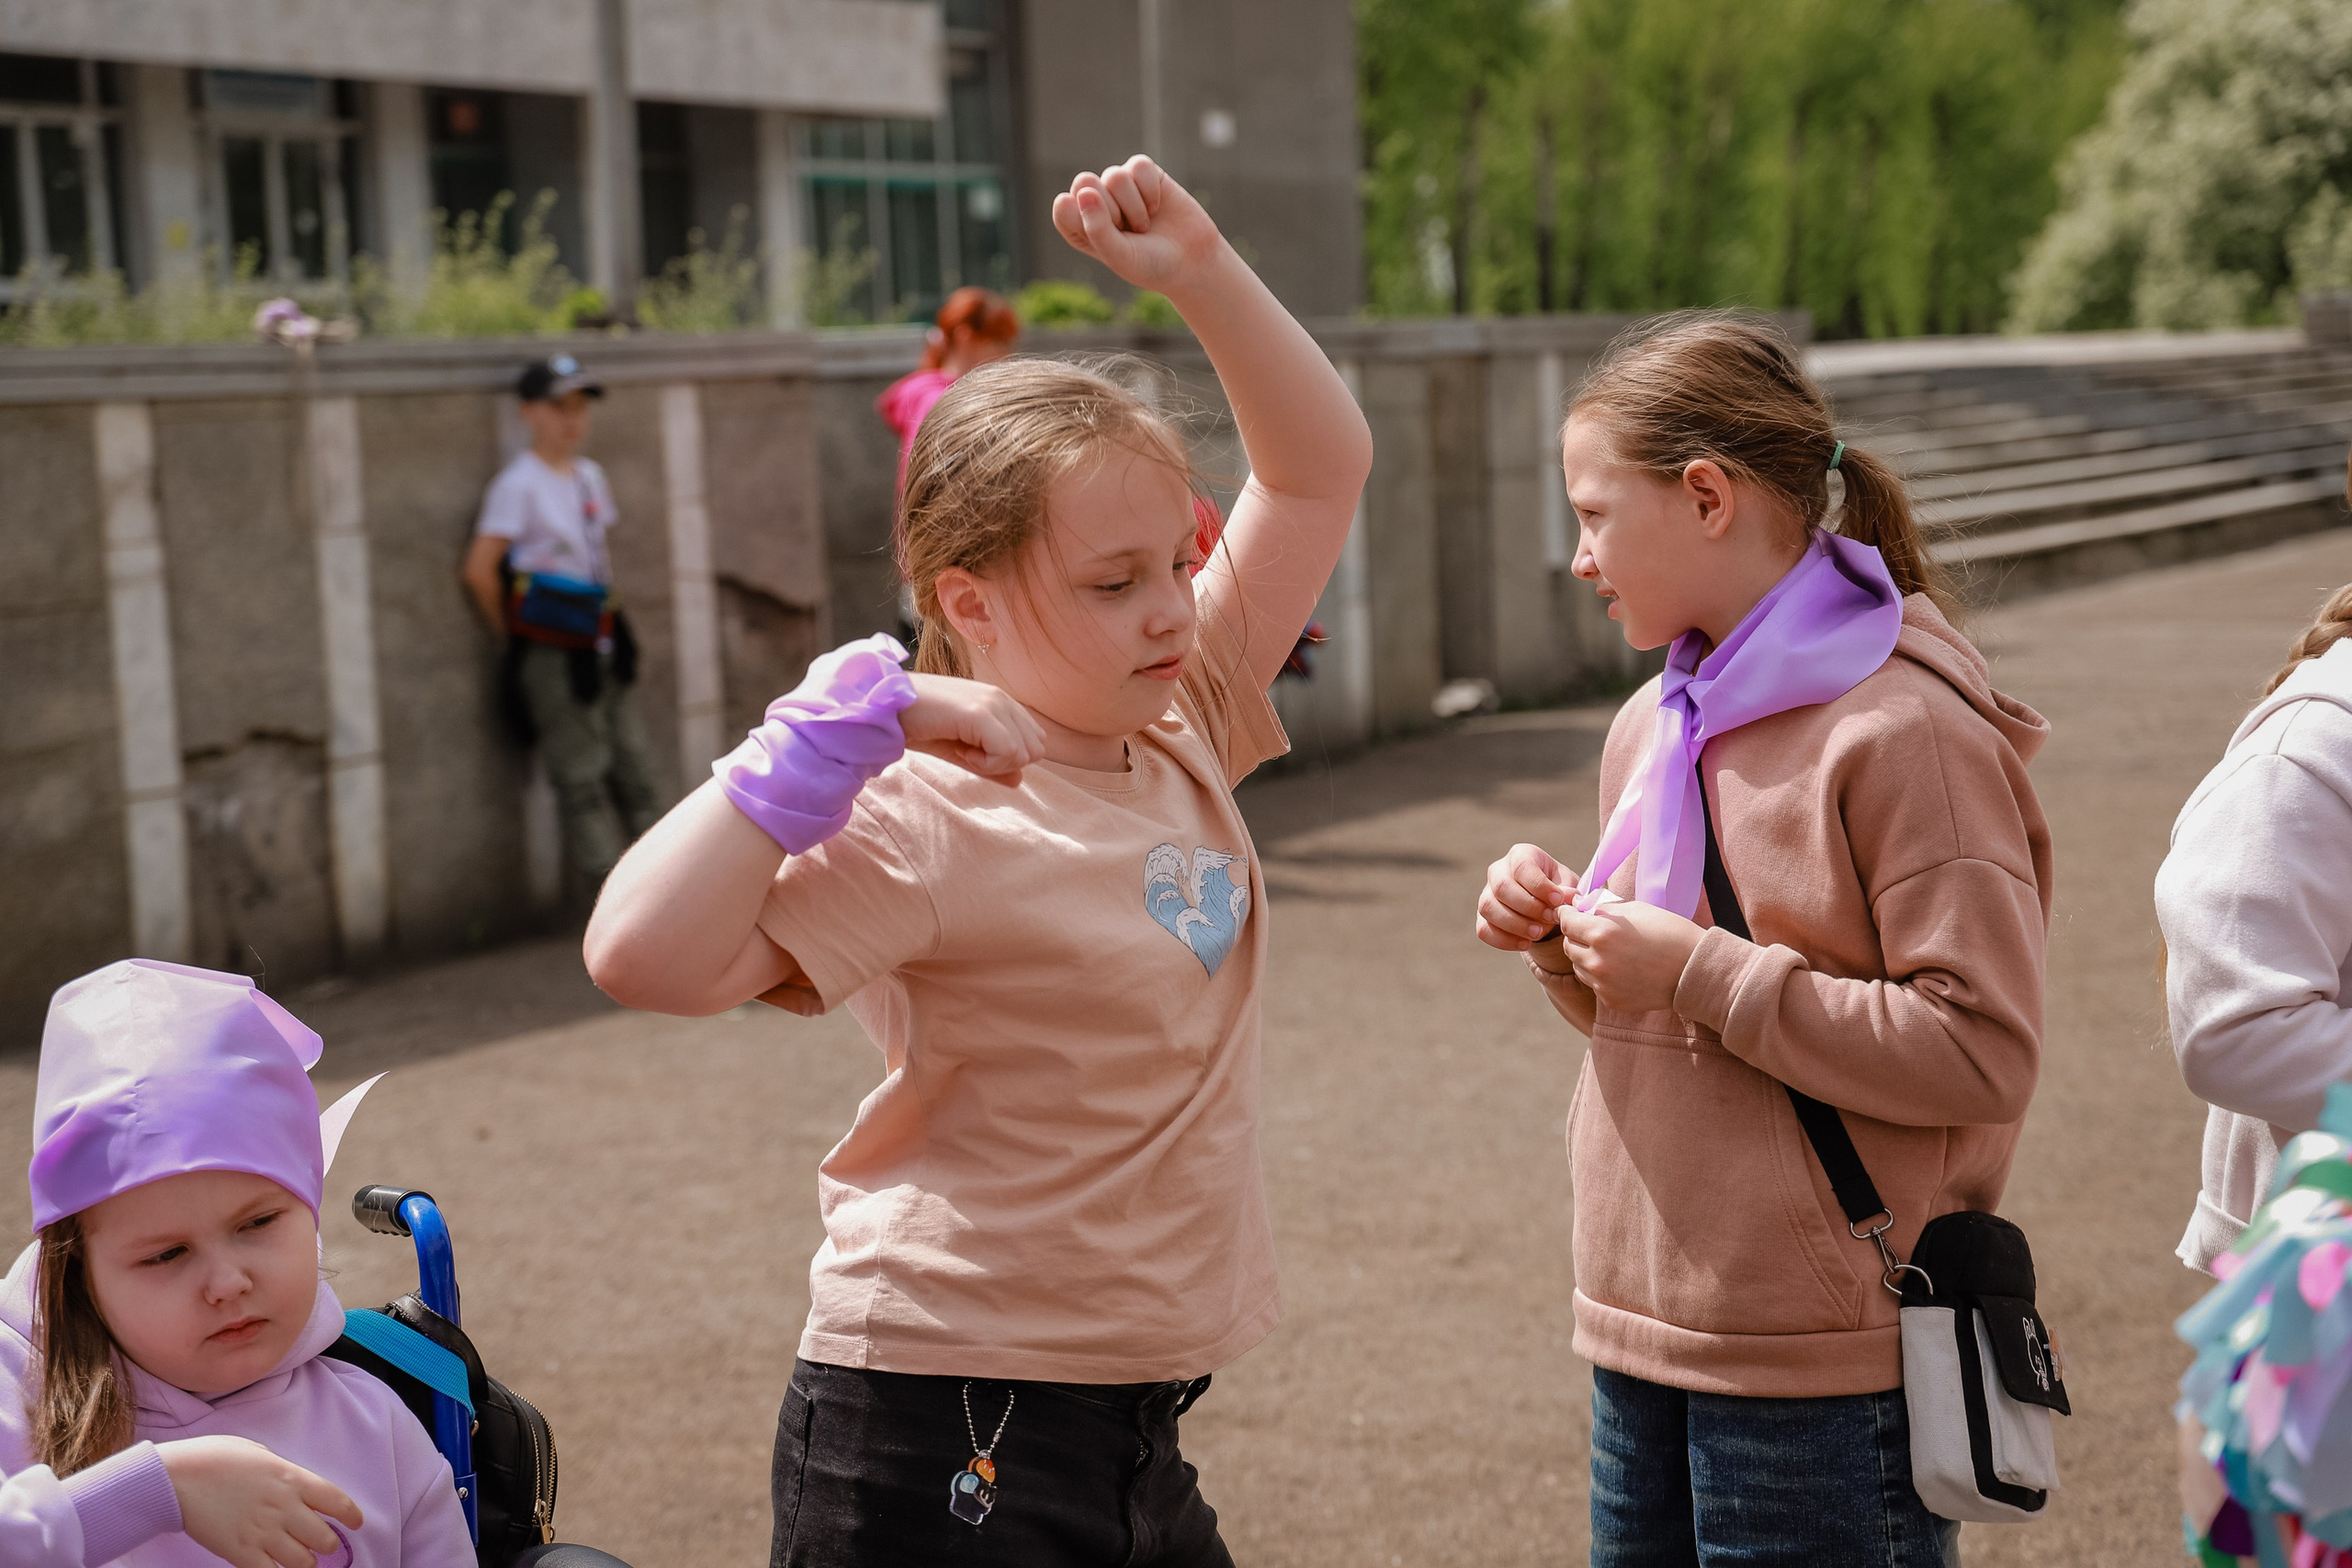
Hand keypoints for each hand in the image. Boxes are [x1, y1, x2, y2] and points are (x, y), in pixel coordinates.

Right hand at [159, 1436, 361, 1567]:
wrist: (176, 1478)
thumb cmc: (214, 1458)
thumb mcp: (259, 1453)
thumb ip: (281, 1472)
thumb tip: (292, 1484)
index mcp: (292, 1479)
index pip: (338, 1501)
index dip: (352, 1516)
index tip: (355, 1523)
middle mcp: (284, 1508)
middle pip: (324, 1539)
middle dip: (327, 1544)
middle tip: (320, 1543)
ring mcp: (263, 1533)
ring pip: (303, 1562)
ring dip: (305, 1562)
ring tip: (299, 1558)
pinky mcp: (240, 1553)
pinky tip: (274, 1567)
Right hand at [902, 673, 1047, 783]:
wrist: (885, 708)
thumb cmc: (918, 725)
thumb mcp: (960, 750)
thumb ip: (991, 764)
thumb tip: (1019, 780)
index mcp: (1000, 702)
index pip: (1035, 741)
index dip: (1009, 758)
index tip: (975, 752)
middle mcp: (1002, 698)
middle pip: (1036, 750)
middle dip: (1006, 763)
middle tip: (969, 754)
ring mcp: (993, 703)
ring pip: (1025, 753)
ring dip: (994, 763)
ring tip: (963, 750)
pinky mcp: (981, 714)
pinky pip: (1007, 753)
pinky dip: (985, 763)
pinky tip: (960, 751)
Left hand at [1050, 156, 1224, 296]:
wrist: (1192, 262)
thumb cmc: (1150, 264)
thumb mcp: (1120, 256)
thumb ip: (1096, 229)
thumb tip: (1084, 191)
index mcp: (1079, 226)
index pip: (1064, 207)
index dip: (1086, 218)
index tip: (1108, 236)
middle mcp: (1096, 202)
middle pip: (1084, 182)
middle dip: (1111, 210)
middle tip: (1128, 231)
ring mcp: (1119, 186)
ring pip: (1115, 175)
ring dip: (1134, 205)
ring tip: (1144, 224)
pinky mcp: (1144, 173)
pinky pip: (1139, 166)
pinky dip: (1150, 189)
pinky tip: (1157, 206)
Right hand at [1477, 843, 1577, 951]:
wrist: (1545, 906)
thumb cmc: (1556, 889)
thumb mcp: (1566, 885)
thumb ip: (1566, 891)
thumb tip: (1566, 897)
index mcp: (1520, 855)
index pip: (1522, 866)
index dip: (1539, 885)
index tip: (1558, 900)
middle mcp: (1498, 871)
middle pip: (1502, 887)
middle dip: (1528, 907)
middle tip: (1550, 918)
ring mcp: (1486, 894)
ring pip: (1489, 908)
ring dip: (1515, 924)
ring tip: (1538, 933)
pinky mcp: (1482, 917)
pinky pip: (1484, 930)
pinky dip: (1504, 940)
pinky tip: (1525, 943)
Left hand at [1556, 901, 1705, 1014]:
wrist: (1696, 969)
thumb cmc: (1669, 932)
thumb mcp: (1636, 910)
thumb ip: (1603, 909)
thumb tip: (1578, 905)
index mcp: (1601, 933)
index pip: (1566, 922)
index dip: (1568, 914)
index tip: (1571, 912)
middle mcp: (1597, 961)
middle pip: (1568, 945)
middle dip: (1577, 936)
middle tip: (1594, 930)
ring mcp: (1603, 984)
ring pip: (1578, 966)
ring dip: (1586, 956)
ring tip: (1612, 951)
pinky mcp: (1611, 1000)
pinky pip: (1594, 984)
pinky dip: (1601, 976)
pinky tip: (1623, 969)